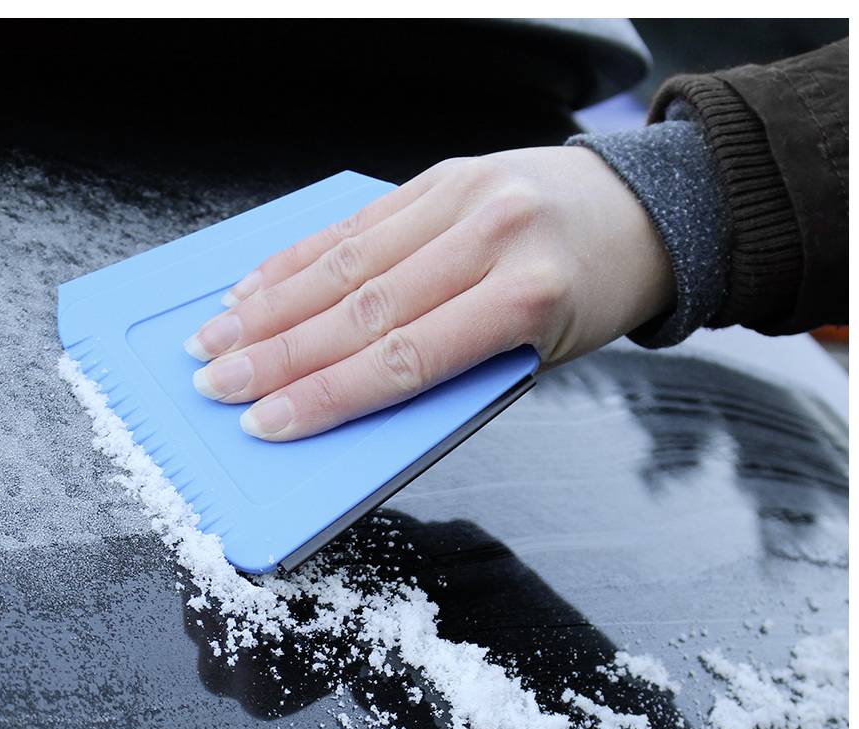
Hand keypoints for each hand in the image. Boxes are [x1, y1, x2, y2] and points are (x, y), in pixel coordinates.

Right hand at [183, 148, 673, 440]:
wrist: (644, 209)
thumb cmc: (590, 298)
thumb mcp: (539, 356)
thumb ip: (455, 375)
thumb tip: (351, 404)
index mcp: (525, 299)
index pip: (403, 361)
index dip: (326, 396)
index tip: (267, 423)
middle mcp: (488, 240)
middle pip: (359, 310)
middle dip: (276, 353)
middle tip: (216, 383)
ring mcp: (461, 198)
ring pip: (345, 261)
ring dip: (269, 305)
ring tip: (215, 338)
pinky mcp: (440, 175)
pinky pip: (356, 221)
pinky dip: (298, 257)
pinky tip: (253, 285)